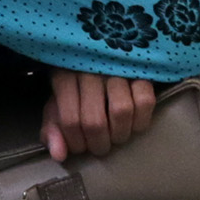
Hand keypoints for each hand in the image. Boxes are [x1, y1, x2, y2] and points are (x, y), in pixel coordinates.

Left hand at [42, 69, 158, 161]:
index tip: (80, 146)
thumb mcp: (58, 100)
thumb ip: (53, 128)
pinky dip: (140, 120)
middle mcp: (90, 70)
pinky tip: (133, 122)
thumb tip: (59, 155)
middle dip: (99, 144)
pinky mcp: (142, 69)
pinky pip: (145, 102)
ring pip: (121, 112)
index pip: (70, 121)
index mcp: (64, 76)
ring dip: (120, 135)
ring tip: (116, 135)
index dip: (76, 144)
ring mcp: (118, 68)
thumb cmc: (77, 79)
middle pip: (95, 122)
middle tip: (100, 146)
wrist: (103, 44)